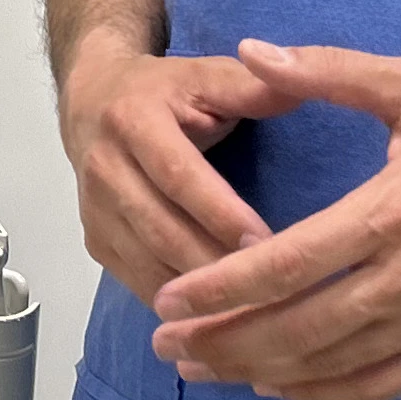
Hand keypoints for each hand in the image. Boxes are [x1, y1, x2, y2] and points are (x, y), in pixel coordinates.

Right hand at [57, 40, 278, 308]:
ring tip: (253, 316)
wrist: (90, 101)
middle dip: (215, 267)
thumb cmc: (165, 92)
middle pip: (161, 230)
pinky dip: (181, 309)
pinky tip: (222, 322)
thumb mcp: (205, 76)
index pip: (178, 175)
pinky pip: (139, 284)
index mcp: (132, 120)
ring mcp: (94, 211)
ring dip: (200, 299)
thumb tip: (309, 86)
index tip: (269, 243)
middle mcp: (103, 167)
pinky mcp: (95, 243)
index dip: (220, 213)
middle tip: (272, 294)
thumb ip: (253, 87)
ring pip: (148, 266)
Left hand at [147, 41, 400, 399]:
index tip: (171, 299)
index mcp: (392, 212)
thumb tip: (251, 51)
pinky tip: (279, 385)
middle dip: (224, 342)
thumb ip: (329, 71)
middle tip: (166, 346)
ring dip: (261, 373)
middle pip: (299, 328)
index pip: (288, 264)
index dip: (222, 288)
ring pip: (333, 365)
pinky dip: (323, 393)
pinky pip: (379, 386)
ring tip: (204, 370)